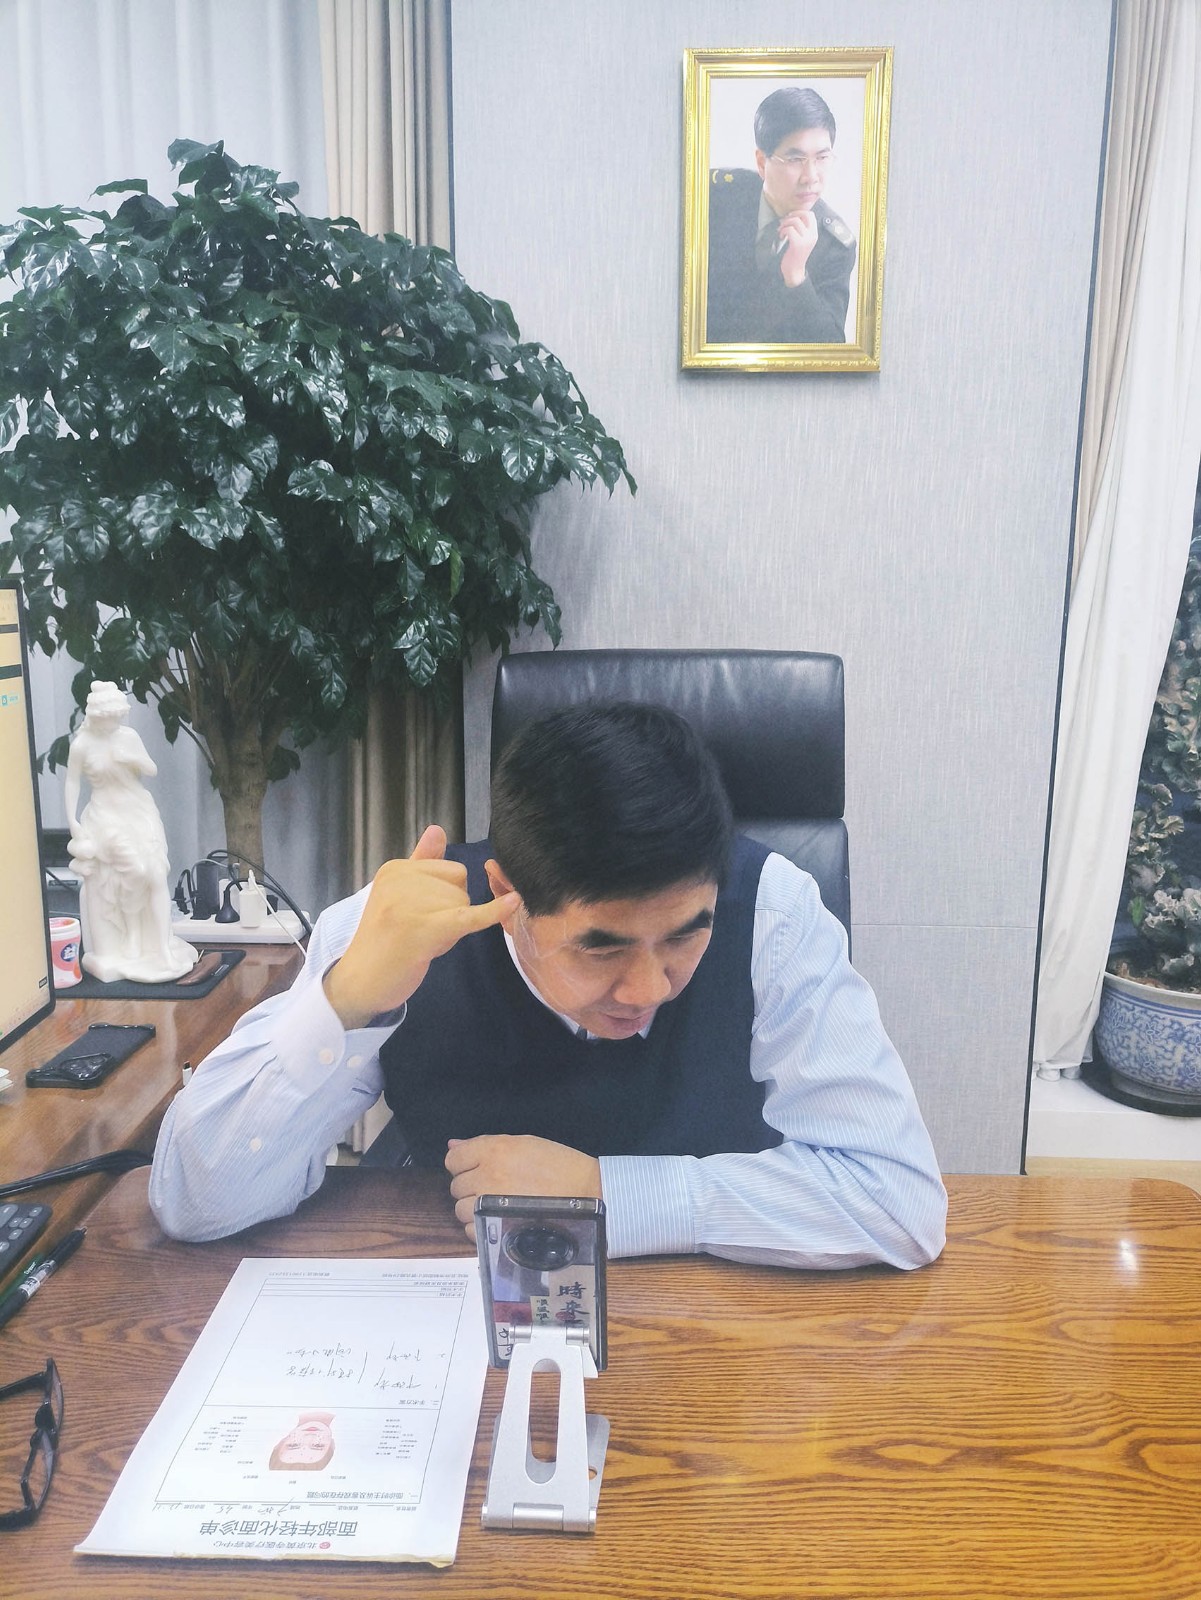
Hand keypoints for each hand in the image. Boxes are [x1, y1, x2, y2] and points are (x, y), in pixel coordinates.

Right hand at [322, 825, 519, 1028]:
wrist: (360, 983)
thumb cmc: (384, 941)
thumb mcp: (399, 895)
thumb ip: (421, 863)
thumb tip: (437, 829)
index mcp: (394, 869)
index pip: (450, 870)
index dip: (445, 896)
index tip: (419, 917)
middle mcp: (399, 880)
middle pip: (459, 885)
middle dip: (450, 912)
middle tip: (420, 933)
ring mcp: (408, 904)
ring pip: (464, 903)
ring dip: (452, 928)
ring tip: (421, 942)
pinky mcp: (423, 929)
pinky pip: (467, 916)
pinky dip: (491, 912)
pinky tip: (512, 902)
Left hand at [444, 1135, 601, 1236]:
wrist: (585, 1192)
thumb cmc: (557, 1164)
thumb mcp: (523, 1144)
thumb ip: (483, 1145)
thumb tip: (452, 1145)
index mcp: (493, 1151)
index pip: (453, 1159)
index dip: (463, 1164)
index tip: (477, 1169)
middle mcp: (486, 1176)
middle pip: (456, 1186)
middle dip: (471, 1187)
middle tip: (494, 1187)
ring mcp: (490, 1205)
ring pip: (460, 1210)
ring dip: (474, 1209)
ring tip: (498, 1206)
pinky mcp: (497, 1228)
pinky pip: (472, 1230)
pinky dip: (481, 1228)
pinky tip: (499, 1221)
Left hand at [777, 209, 818, 285]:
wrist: (794, 271)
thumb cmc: (795, 255)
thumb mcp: (802, 240)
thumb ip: (801, 229)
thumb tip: (793, 215)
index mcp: (814, 233)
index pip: (811, 214)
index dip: (800, 212)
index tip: (791, 217)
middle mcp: (812, 235)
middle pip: (804, 215)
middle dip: (792, 215)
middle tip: (784, 222)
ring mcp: (806, 240)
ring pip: (795, 221)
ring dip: (785, 224)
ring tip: (781, 231)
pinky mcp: (797, 244)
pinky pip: (789, 229)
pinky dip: (783, 231)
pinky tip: (781, 237)